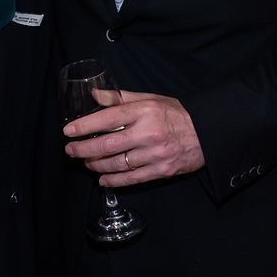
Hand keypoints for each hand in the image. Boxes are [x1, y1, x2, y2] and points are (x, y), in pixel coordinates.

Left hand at [63, 91, 204, 186]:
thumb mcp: (150, 99)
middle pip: (107, 145)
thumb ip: (121, 98)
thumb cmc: (176, 114)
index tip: (68, 131)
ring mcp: (155, 154)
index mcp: (144, 112)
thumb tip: (95, 95)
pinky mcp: (162, 170)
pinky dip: (114, 180)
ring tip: (85, 162)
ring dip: (96, 165)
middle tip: (70, 151)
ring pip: (117, 164)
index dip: (84, 126)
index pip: (107, 119)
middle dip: (84, 149)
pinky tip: (102, 179)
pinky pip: (132, 179)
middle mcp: (148, 133)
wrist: (207, 132)